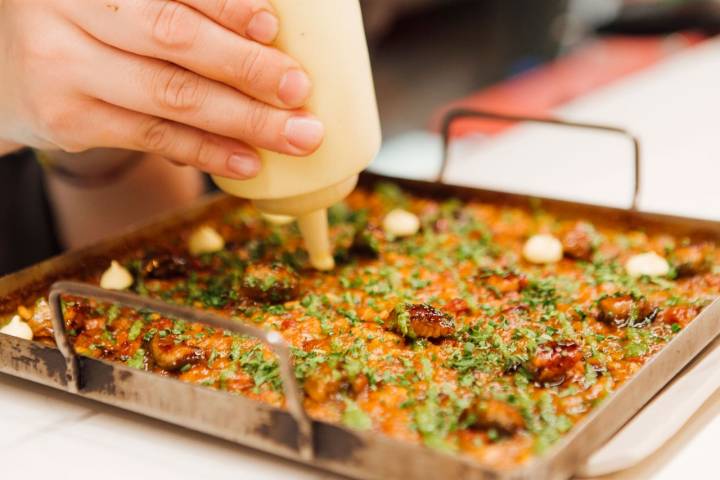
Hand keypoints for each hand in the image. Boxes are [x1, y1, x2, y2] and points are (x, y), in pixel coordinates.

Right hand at [0, 0, 324, 178]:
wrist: (5, 66)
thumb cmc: (85, 25)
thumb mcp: (116, 3)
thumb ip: (176, 12)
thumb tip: (265, 37)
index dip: (226, 6)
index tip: (273, 27)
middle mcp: (67, 9)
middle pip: (174, 40)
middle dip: (246, 69)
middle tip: (299, 90)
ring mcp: (62, 66)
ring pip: (169, 96)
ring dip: (243, 120)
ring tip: (296, 135)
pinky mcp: (67, 118)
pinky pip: (152, 138)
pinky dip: (207, 151)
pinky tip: (248, 160)